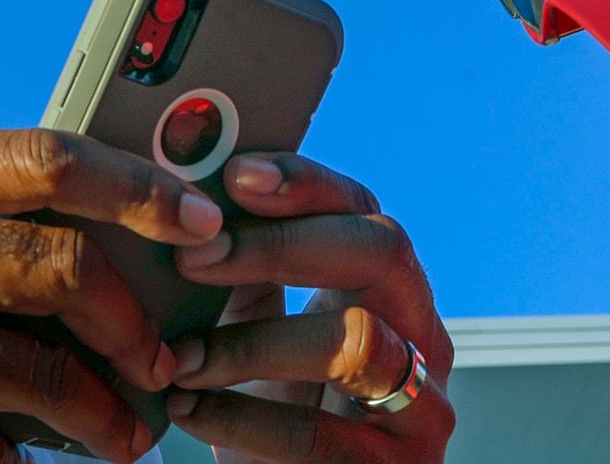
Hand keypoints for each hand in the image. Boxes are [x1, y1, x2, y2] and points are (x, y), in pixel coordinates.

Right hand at [0, 130, 222, 463]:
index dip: (139, 187)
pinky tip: (26, 457)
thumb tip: (34, 199)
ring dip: (105, 412)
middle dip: (136, 321)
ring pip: (41, 375)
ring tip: (128, 432)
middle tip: (161, 355)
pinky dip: (19, 457)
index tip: (194, 220)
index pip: (43, 161)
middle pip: (66, 269)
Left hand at [165, 153, 455, 462]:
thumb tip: (188, 198)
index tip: (233, 175)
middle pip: (380, 251)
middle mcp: (422, 335)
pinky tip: (189, 409)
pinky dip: (243, 417)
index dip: (303, 183)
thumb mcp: (251, 328)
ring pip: (360, 342)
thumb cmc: (263, 414)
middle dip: (281, 244)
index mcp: (386, 287)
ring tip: (185, 359)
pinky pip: (322, 434)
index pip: (360, 209)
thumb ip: (237, 271)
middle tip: (195, 258)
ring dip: (255, 345)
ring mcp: (425, 405)